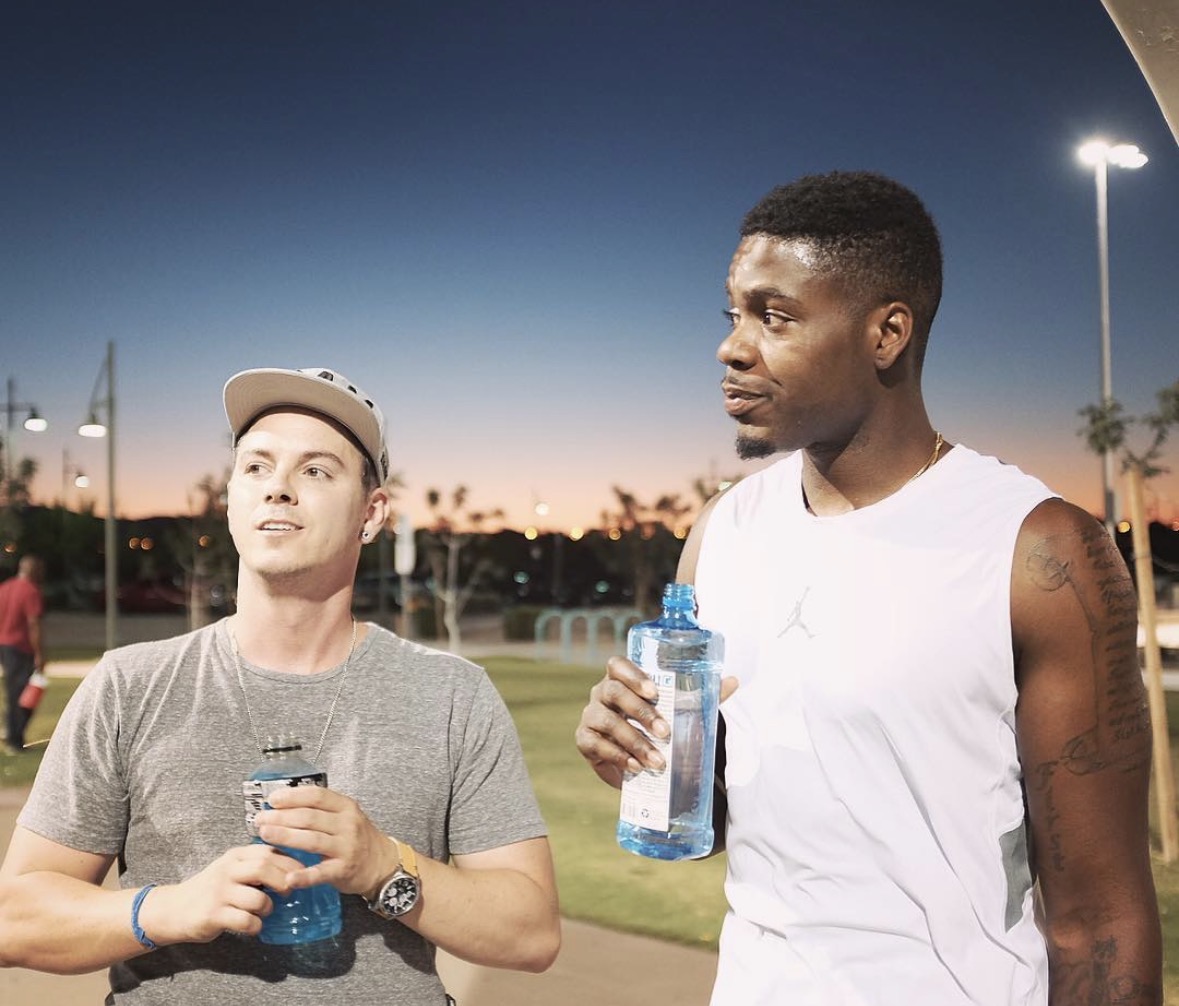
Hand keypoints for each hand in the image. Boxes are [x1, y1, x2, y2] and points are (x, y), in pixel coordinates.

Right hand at [137, 844, 303, 944]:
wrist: (173, 909)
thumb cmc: (212, 889)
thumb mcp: (232, 869)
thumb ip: (255, 865)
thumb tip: (293, 869)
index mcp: (235, 856)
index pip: (268, 851)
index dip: (289, 862)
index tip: (300, 874)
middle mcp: (227, 870)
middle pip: (264, 868)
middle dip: (282, 881)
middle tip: (287, 893)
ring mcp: (219, 893)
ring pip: (257, 898)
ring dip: (268, 907)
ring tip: (265, 911)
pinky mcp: (213, 915)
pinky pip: (245, 921)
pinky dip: (255, 925)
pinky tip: (252, 926)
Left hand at [253, 786, 394, 898]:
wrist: (380, 863)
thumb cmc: (356, 837)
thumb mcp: (345, 816)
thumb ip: (321, 810)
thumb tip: (283, 804)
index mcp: (346, 807)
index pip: (316, 796)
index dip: (293, 796)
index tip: (272, 800)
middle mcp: (348, 824)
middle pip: (309, 818)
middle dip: (281, 818)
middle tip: (260, 820)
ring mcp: (347, 847)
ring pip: (311, 840)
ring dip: (285, 837)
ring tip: (264, 835)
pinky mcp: (343, 870)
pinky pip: (320, 873)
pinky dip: (303, 876)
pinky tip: (288, 878)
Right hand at [574, 655, 739, 788]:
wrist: (638, 759)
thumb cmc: (658, 725)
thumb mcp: (679, 710)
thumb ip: (703, 695)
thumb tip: (733, 681)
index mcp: (621, 679)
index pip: (617, 665)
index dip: (633, 674)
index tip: (655, 691)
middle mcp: (602, 693)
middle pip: (613, 692)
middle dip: (641, 712)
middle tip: (665, 732)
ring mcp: (591, 716)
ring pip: (607, 720)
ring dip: (634, 740)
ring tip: (658, 760)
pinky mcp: (585, 740)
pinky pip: (596, 745)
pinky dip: (618, 756)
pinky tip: (636, 766)